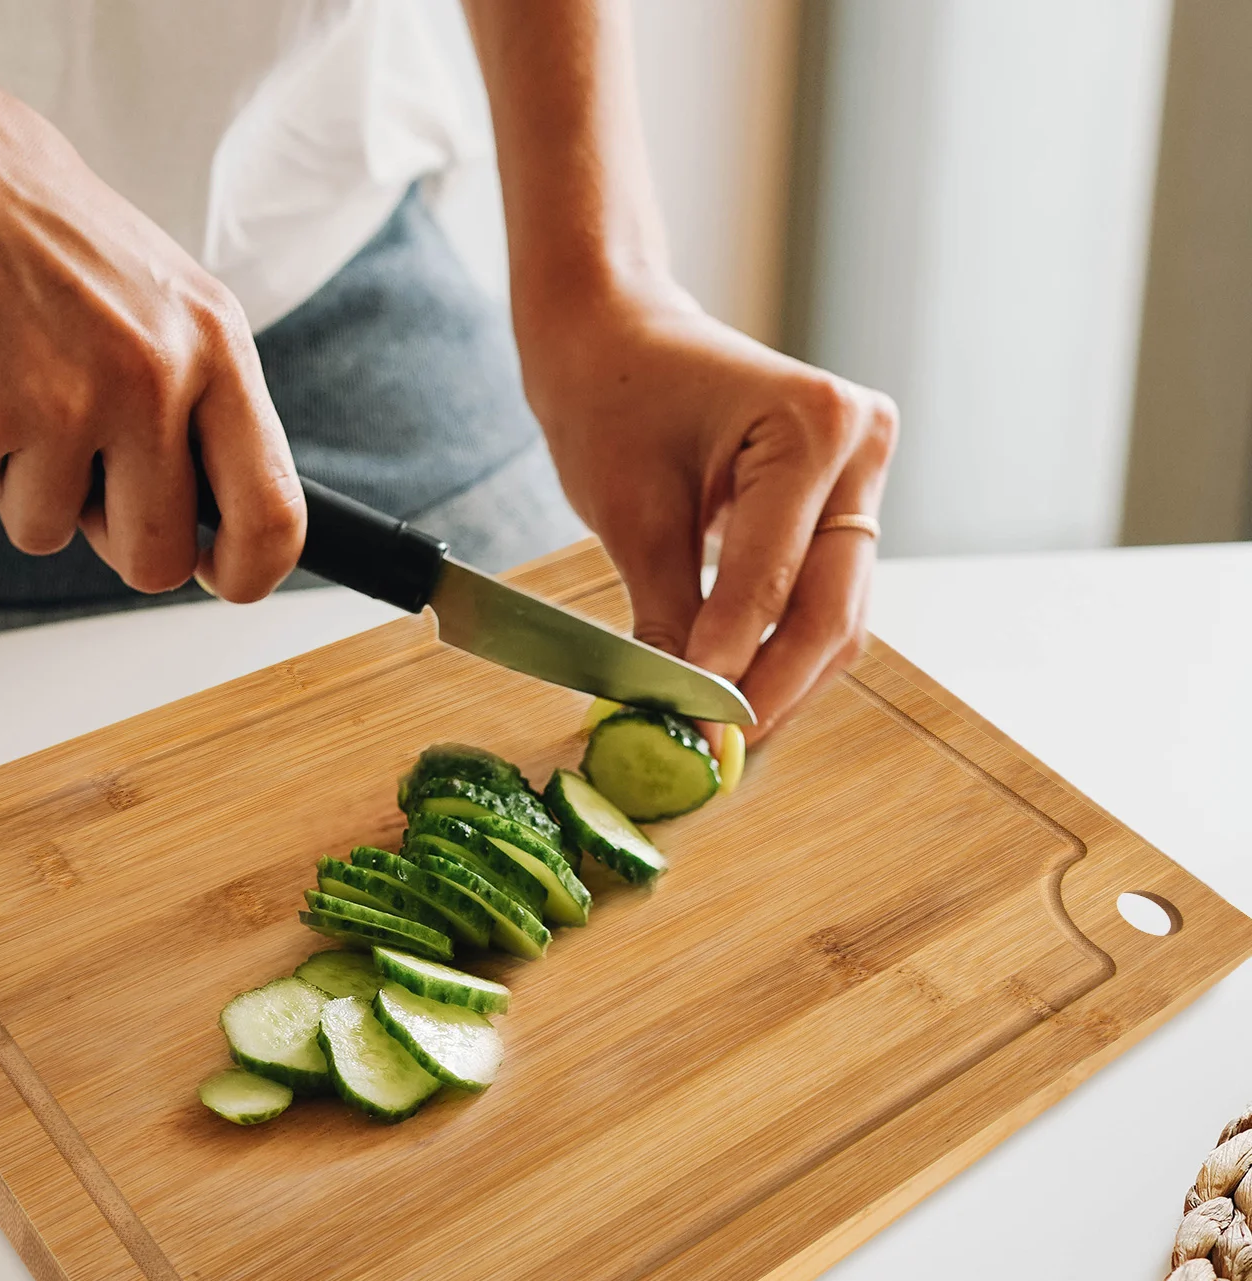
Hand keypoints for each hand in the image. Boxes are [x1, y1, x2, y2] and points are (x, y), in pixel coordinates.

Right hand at [0, 7, 304, 597]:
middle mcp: (152, 379)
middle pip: (155, 557)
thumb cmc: (38, 225)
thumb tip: (210, 527)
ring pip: (52, 533)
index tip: (223, 579)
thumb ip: (199, 405)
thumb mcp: (162, 298)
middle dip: (115, 541)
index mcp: (214, 346)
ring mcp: (64, 404)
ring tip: (11, 383)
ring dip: (25, 484)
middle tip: (82, 475)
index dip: (250, 571)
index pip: (272, 511)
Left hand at [518, 280, 897, 744]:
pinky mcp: (845, 499)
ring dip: (783, 680)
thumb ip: (668, 620)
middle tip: (719, 754)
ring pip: (837, 613)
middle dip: (772, 690)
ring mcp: (864, 472)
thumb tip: (678, 715)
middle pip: (830, 609)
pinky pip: (823, 594)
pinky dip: (782, 647)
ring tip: (724, 736)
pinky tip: (738, 692)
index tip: (696, 736)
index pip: (773, 583)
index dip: (731, 670)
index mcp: (813, 425)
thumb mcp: (631, 516)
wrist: (613, 331)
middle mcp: (861, 443)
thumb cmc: (611, 397)